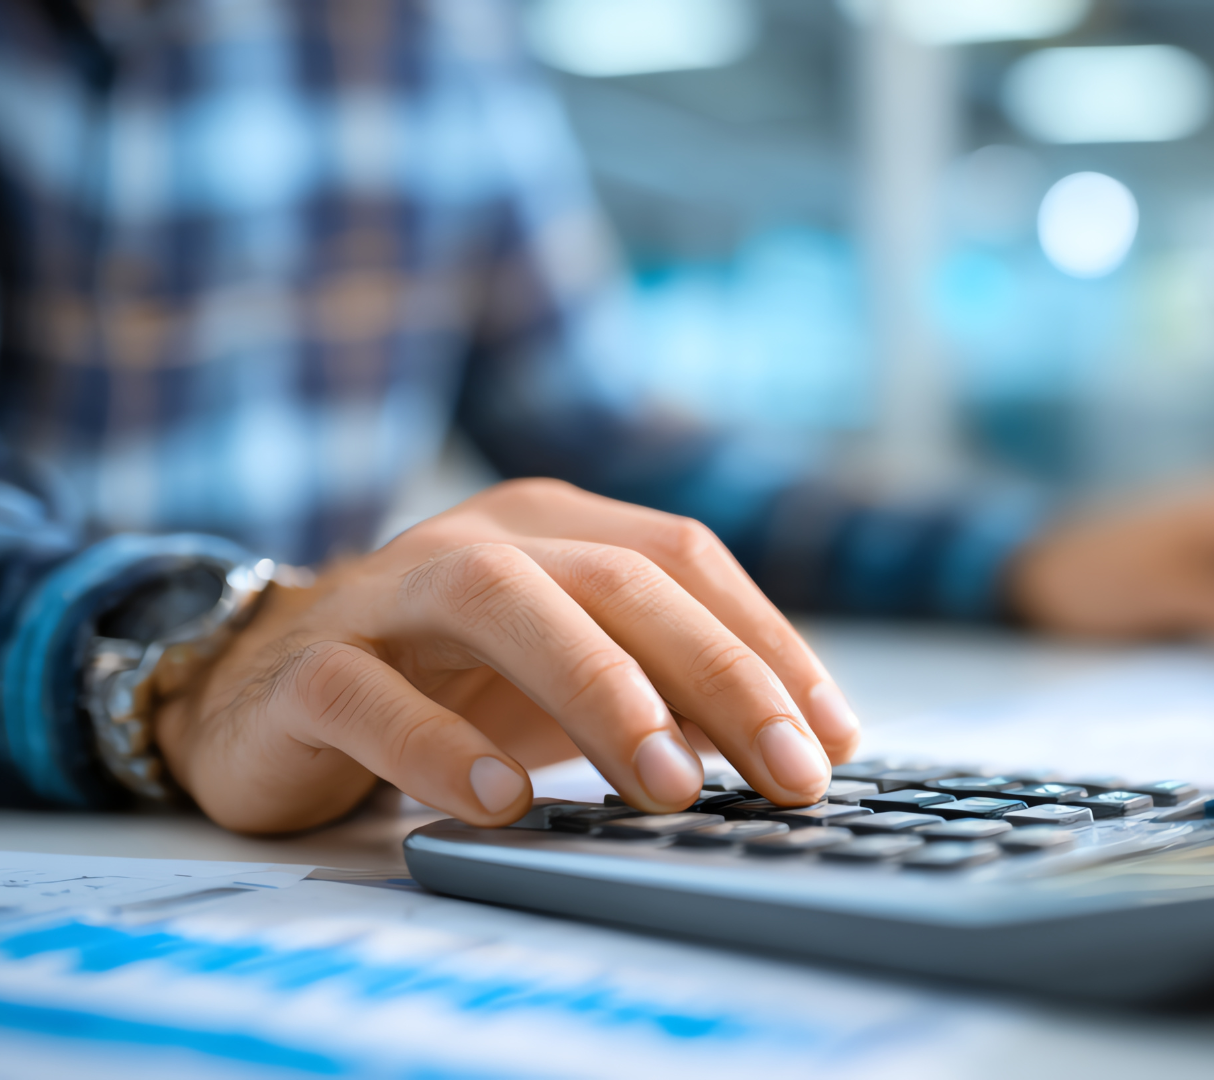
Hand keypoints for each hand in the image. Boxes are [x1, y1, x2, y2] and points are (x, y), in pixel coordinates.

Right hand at [155, 480, 859, 833]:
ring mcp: (386, 597)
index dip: (769, 643)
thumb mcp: (570, 674)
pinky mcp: (308, 670)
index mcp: (555, 525)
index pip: (684, 560)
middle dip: (719, 677)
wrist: (259, 688)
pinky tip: (503, 803)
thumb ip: (669, 686)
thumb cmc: (448, 681)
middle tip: (788, 774)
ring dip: (600, 692)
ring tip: (670, 783)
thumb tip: (805, 742)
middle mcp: (479, 541)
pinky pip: (372, 697)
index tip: (833, 736)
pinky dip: (442, 750)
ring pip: (501, 607)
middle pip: (618, 580)